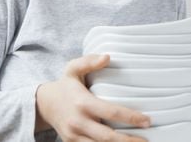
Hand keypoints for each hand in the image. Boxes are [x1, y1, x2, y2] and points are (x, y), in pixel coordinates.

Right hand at [35, 54, 149, 141]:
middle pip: (108, 137)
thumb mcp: (73, 68)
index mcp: (82, 103)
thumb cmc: (65, 85)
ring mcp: (74, 136)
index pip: (111, 113)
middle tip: (147, 141)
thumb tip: (107, 57)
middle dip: (129, 141)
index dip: (130, 118)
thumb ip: (89, 61)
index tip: (147, 120)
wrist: (43, 104)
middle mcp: (78, 122)